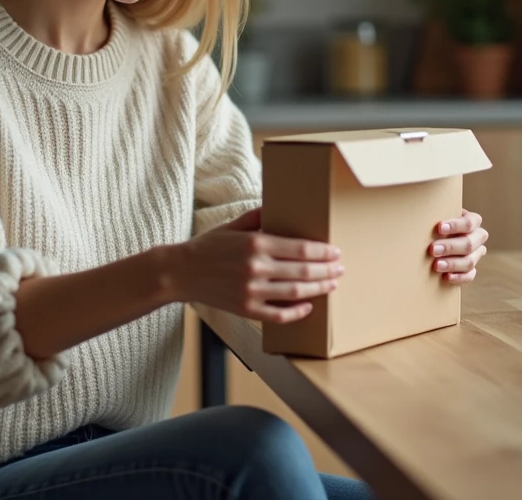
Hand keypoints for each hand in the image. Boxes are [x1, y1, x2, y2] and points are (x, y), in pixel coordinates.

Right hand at [170, 208, 343, 322]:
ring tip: (332, 284)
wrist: (180, 272)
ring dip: (319, 288)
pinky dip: (297, 312)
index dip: (322, 252)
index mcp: (255, 244)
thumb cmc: (208, 246)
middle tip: (340, 268)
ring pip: (296, 292)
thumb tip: (280, 206)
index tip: (335, 252)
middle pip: (303, 271)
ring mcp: (251, 291)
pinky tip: (309, 306)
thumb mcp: (233, 225)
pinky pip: (279, 315)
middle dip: (327, 270)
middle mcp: (256, 268)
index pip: (300, 249)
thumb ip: (259, 216)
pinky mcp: (246, 309)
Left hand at [427, 209, 487, 284]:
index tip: (439, 227)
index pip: (470, 222)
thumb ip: (435, 216)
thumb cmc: (435, 224)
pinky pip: (469, 276)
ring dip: (452, 264)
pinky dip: (458, 277)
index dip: (456, 225)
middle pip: (469, 244)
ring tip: (436, 265)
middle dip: (450, 247)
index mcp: (473, 221)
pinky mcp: (471, 270)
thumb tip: (423, 218)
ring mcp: (476, 255)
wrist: (436, 238)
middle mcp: (478, 238)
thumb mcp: (437, 216)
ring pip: (469, 262)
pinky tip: (446, 277)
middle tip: (432, 249)